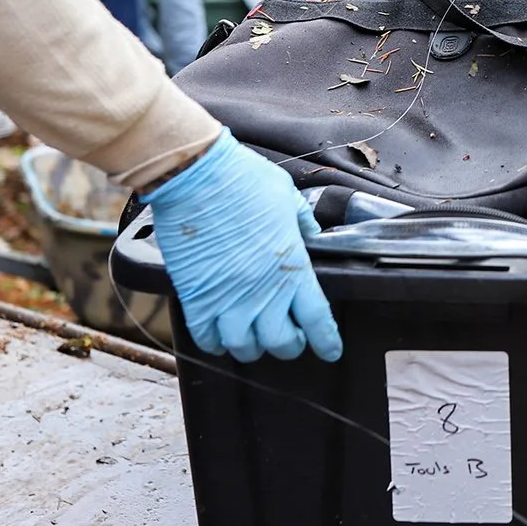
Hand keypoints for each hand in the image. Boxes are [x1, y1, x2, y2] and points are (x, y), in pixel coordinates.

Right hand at [139, 129, 341, 362]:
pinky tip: (221, 334)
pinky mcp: (195, 297)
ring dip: (251, 346)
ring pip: (243, 348)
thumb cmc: (243, 178)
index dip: (326, 342)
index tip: (331, 351)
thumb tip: (311, 235)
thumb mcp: (287, 197)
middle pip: (281, 343)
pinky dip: (216, 343)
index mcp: (292, 266)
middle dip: (289, 345)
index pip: (317, 319)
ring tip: (253, 336)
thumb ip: (302, 223)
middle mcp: (262, 290)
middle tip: (288, 337)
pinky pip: (207, 339)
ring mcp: (227, 297)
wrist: (195, 174)